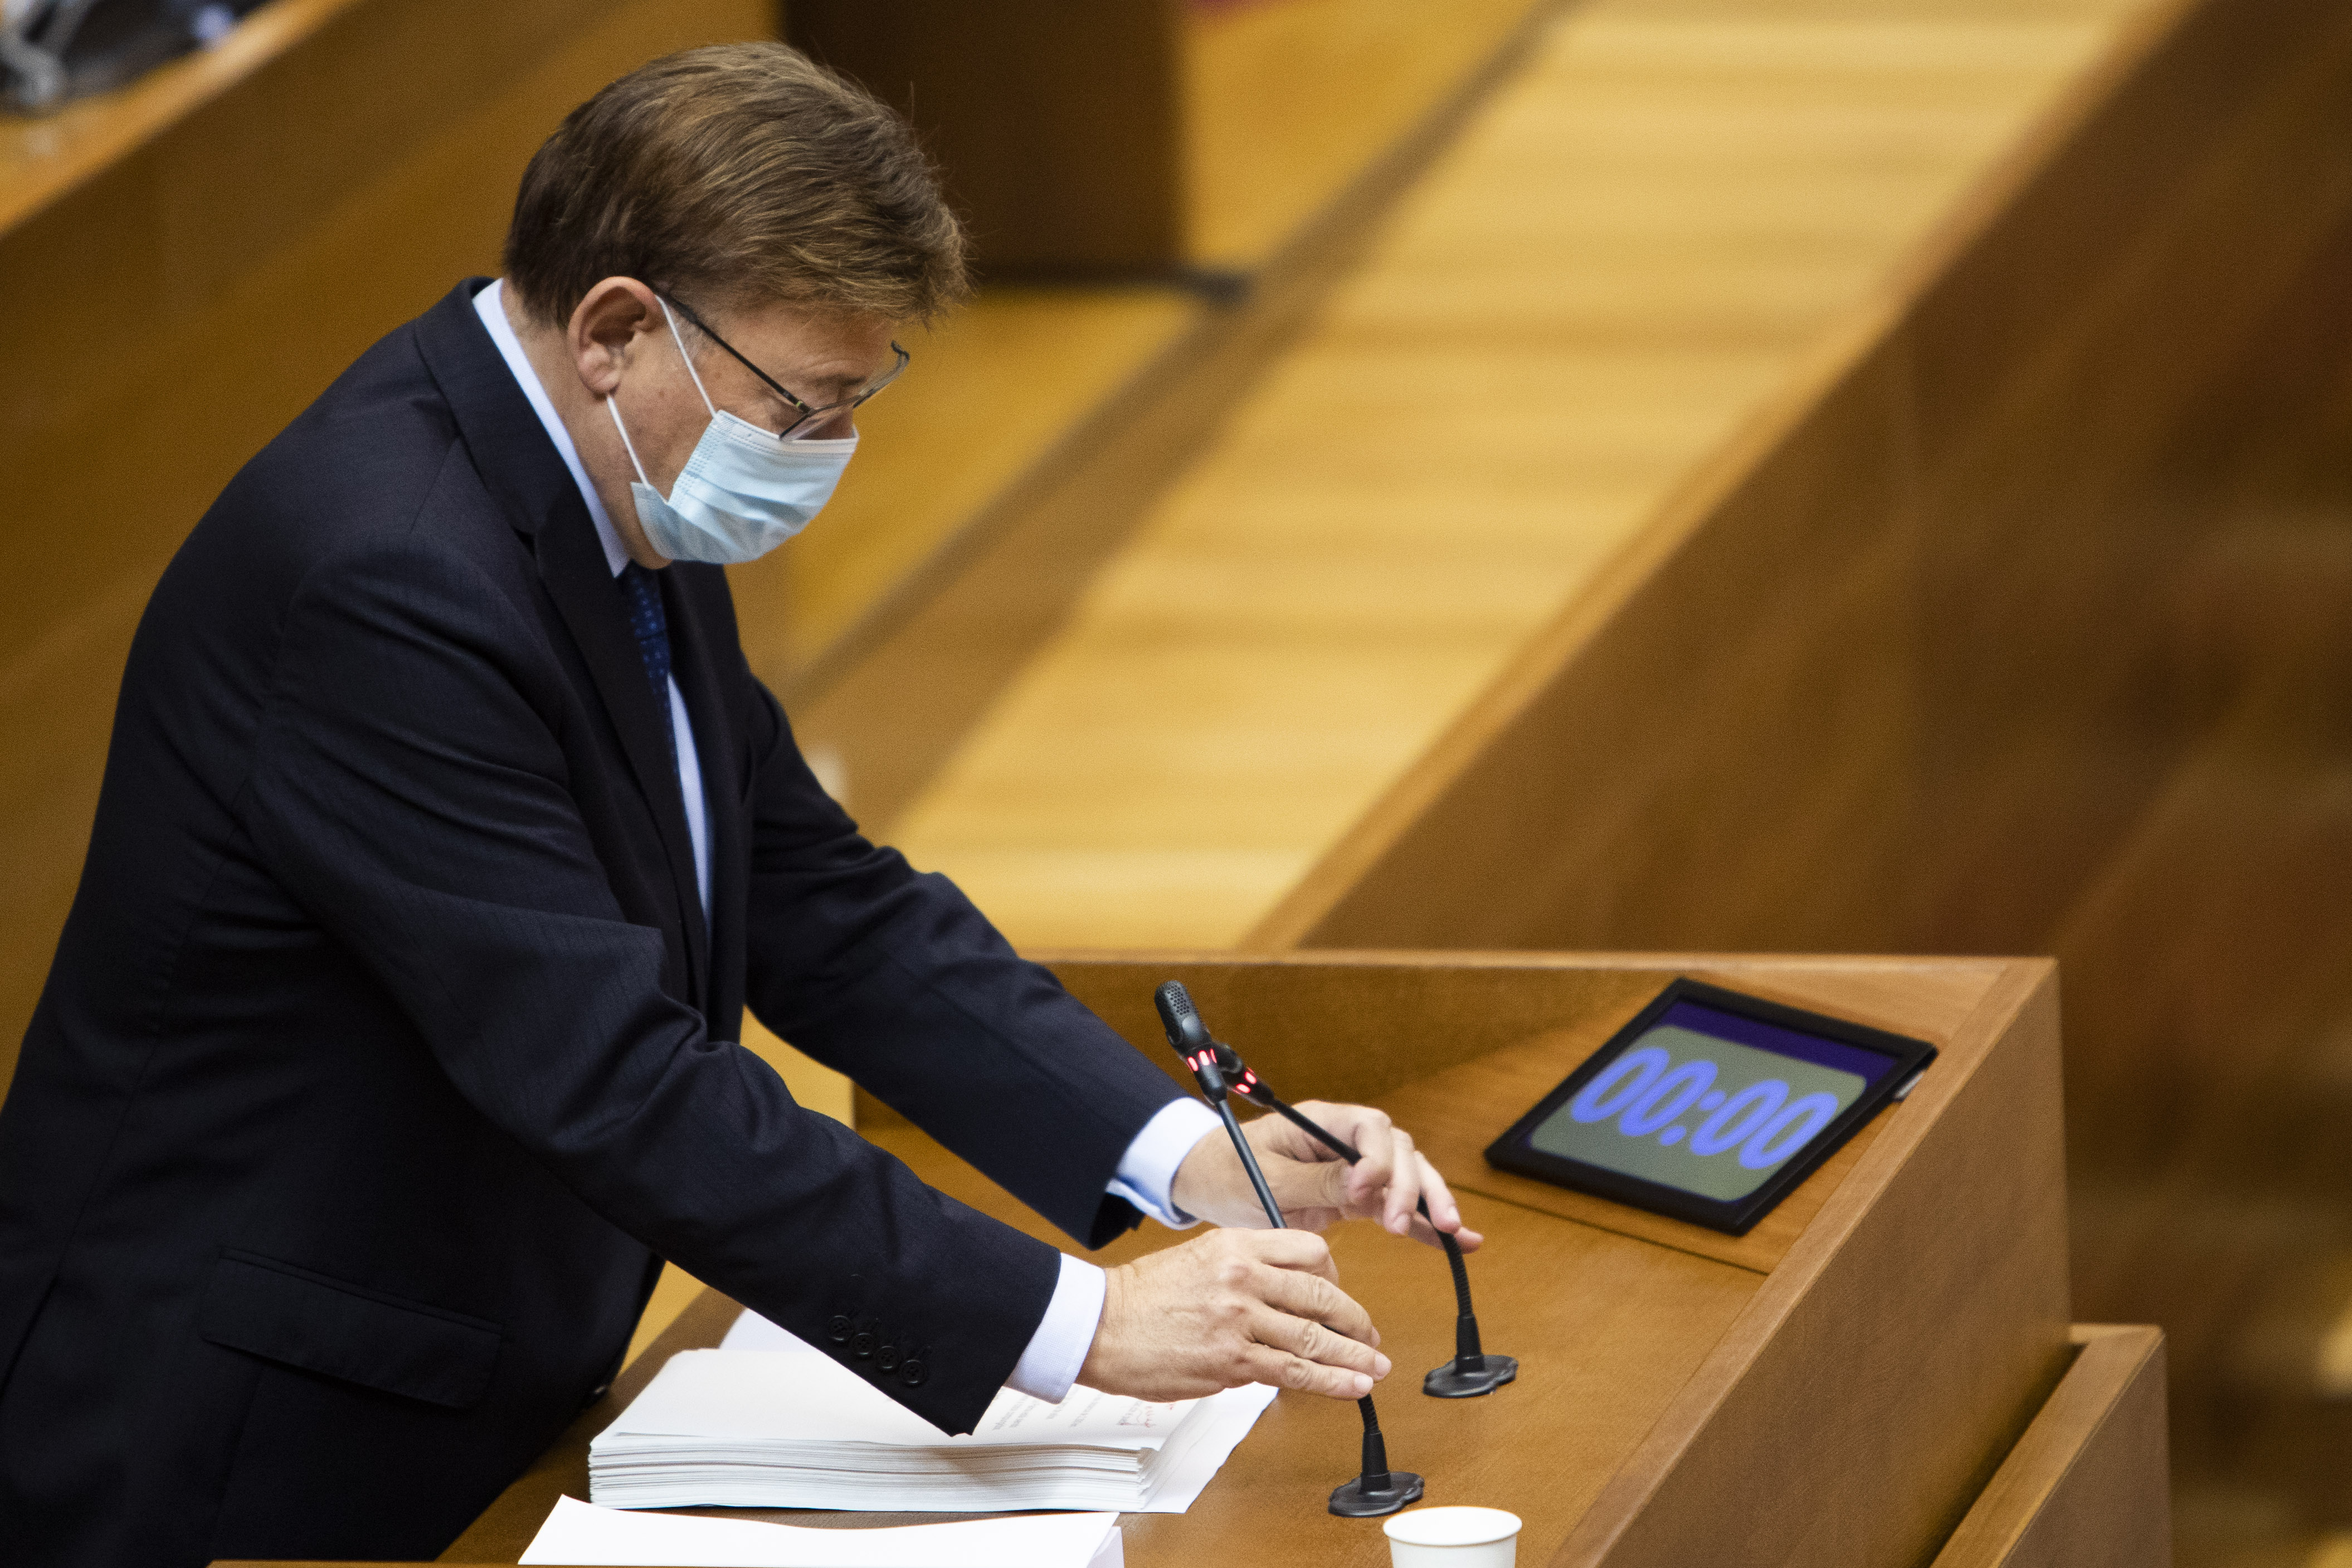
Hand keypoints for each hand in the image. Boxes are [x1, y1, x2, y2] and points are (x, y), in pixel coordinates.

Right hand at [1076, 1229, 1388, 1401]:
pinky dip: (1330, 1382)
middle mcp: (1243, 1278)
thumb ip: (1247, 1270)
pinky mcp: (1231, 1362)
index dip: (1337, 1278)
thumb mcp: (1200, 1257)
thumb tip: (1288, 1299)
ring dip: (1354, 1356)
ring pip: (1315, 1338)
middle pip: (1322, 1296)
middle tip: (1371, 1337)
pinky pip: (1294, 1372)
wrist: (1100, 1325)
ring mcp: (1239, 1321)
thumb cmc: (1143, 1296)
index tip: (1341, 1299)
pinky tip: (1351, 1387)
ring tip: (1374, 1367)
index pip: (1311, 1252)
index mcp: (1237, 1245)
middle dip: (1356, 1321)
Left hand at [1170, 1102, 1483, 1251]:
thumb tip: (1363, 1184)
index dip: (1377, 1159)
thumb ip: (1315, 1181)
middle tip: (1399, 1223)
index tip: (1363, 1193)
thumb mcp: (1267, 1179)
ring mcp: (1355, 1167)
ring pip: (1408, 1177)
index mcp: (1322, 1122)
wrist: (1209, 1182)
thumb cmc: (1228, 1170)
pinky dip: (1425, 1224)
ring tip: (1450, 1232)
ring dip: (1429, 1203)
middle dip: (1410, 1186)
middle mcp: (1345, 1140)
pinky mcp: (1357, 1196)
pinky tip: (1458, 1242)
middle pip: (1399, 1151)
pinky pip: (1398, 1206)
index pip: (1370, 1128)